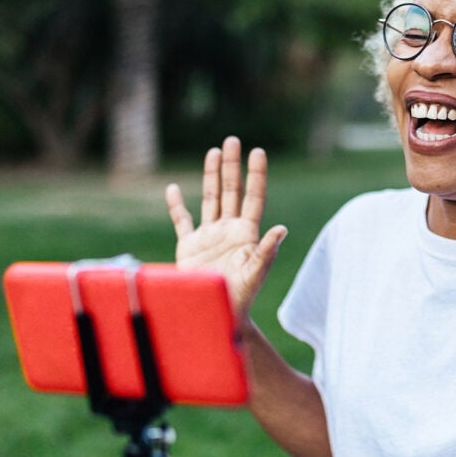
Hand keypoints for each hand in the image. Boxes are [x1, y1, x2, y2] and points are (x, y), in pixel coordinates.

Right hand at [166, 137, 287, 322]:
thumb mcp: (255, 273)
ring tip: (214, 151)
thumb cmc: (241, 297)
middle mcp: (229, 230)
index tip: (258, 152)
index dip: (256, 174)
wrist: (217, 315)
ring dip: (211, 176)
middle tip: (232, 140)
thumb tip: (282, 229)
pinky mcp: (190, 246)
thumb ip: (267, 251)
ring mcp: (209, 236)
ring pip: (210, 198)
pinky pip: (182, 221)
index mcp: (247, 234)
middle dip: (232, 166)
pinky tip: (173, 188)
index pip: (253, 197)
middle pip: (232, 190)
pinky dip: (176, 205)